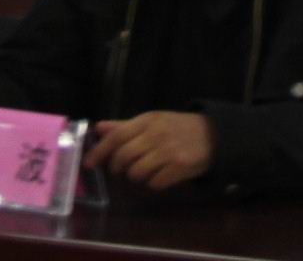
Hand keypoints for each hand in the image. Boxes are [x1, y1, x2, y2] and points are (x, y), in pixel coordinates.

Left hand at [84, 110, 215, 191]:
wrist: (213, 135)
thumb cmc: (177, 128)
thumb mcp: (153, 121)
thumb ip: (125, 126)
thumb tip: (98, 127)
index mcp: (148, 120)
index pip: (116, 136)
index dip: (100, 151)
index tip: (88, 163)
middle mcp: (156, 134)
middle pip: (123, 157)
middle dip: (117, 167)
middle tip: (121, 169)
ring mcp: (168, 151)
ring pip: (136, 172)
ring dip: (136, 176)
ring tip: (145, 170)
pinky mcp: (179, 167)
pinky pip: (154, 183)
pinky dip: (153, 183)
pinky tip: (160, 176)